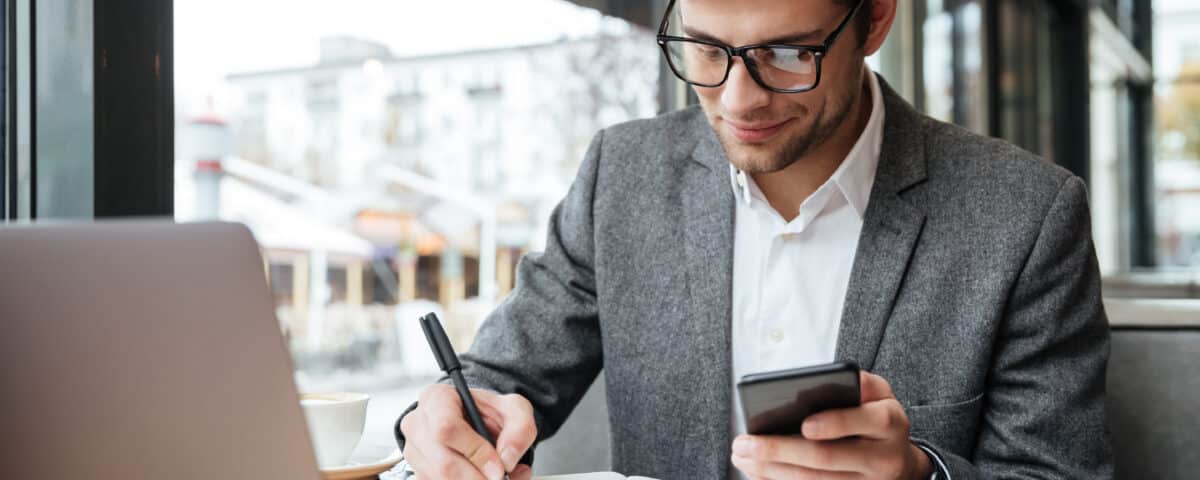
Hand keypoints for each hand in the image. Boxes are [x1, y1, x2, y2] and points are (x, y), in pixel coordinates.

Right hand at [399, 384, 536, 479]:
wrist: (477, 422)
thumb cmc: (488, 412)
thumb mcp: (514, 410)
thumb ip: (520, 429)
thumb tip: (507, 458)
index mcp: (436, 398)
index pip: (446, 427)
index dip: (475, 451)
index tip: (499, 465)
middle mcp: (417, 424)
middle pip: (443, 463)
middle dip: (478, 477)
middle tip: (500, 478)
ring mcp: (413, 452)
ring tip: (496, 475)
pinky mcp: (419, 473)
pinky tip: (481, 476)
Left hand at [731, 371, 931, 479]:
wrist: (898, 460)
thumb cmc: (876, 414)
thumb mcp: (877, 392)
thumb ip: (856, 382)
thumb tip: (819, 383)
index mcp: (889, 422)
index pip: (863, 421)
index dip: (834, 424)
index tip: (804, 424)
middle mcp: (883, 457)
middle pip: (827, 457)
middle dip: (781, 450)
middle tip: (745, 444)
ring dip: (773, 471)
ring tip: (743, 457)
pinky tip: (759, 474)